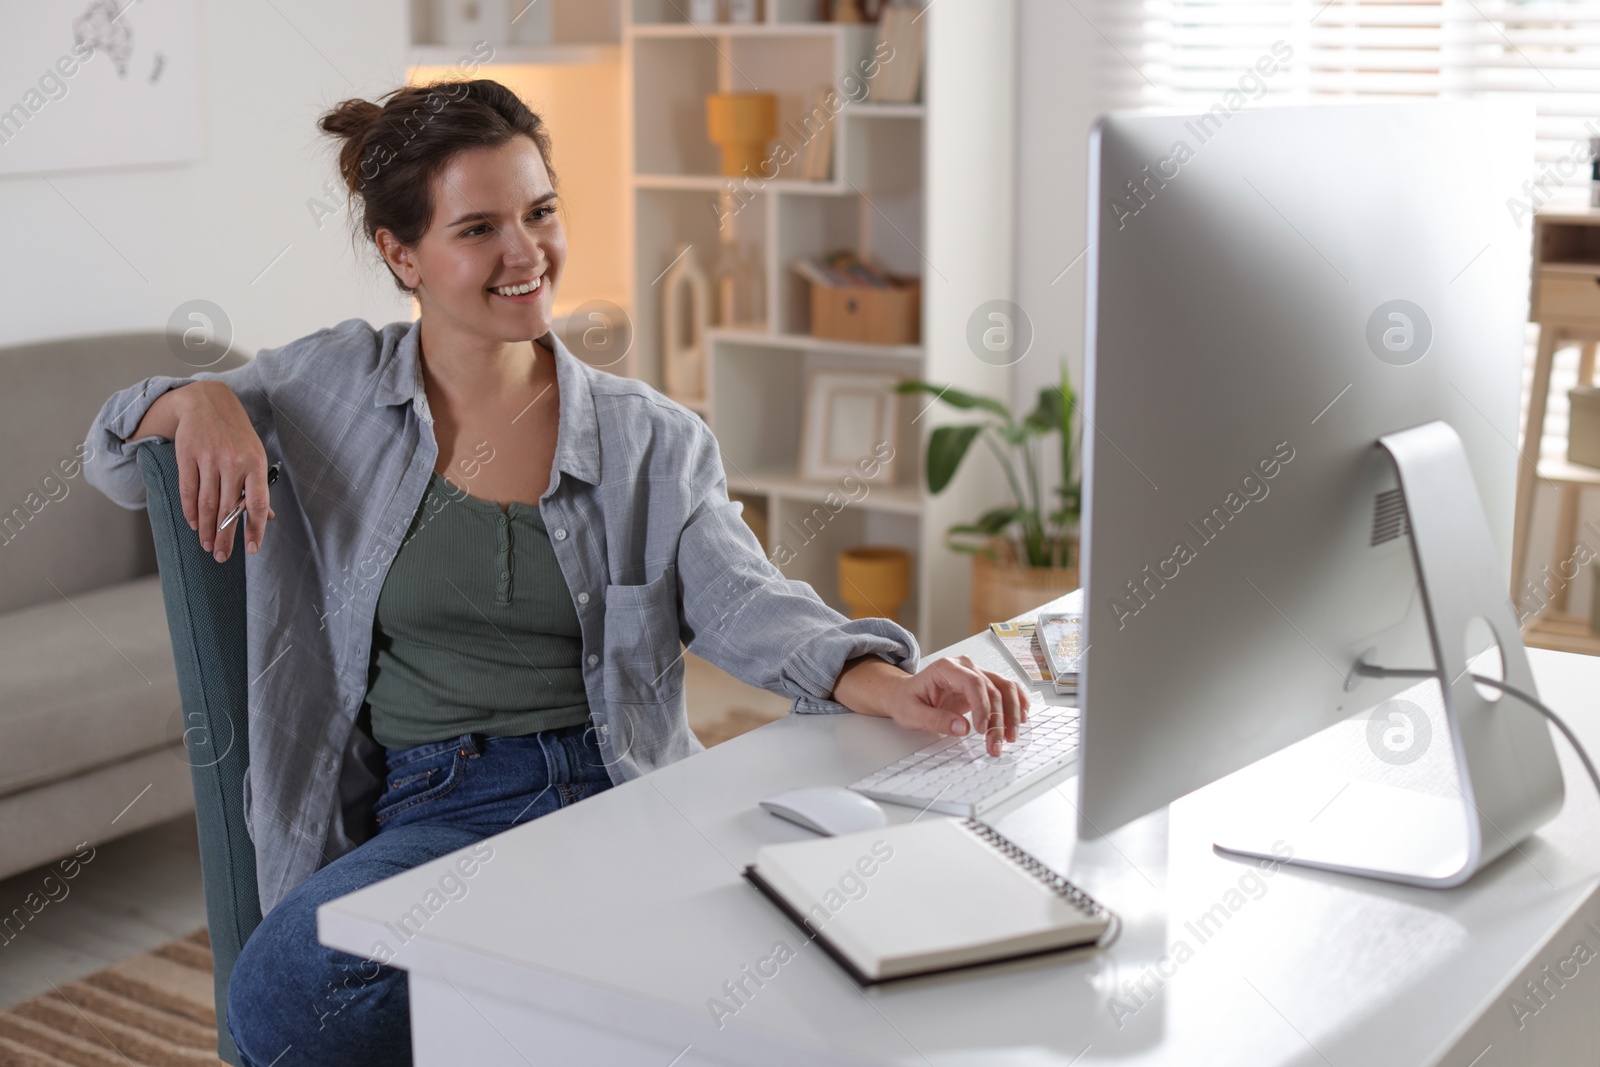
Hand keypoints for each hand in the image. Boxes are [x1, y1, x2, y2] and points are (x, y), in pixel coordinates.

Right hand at [172, 382, 275, 561]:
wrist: (208, 402)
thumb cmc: (237, 435)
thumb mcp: (255, 455)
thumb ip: (259, 487)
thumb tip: (268, 518)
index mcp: (255, 464)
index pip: (257, 504)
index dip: (254, 529)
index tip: (251, 550)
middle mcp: (233, 462)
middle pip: (227, 509)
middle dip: (224, 537)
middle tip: (220, 557)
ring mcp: (209, 459)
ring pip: (207, 504)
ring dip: (206, 529)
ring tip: (206, 545)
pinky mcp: (187, 456)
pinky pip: (188, 491)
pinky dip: (190, 511)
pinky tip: (194, 524)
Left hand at [883, 654, 1030, 756]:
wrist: (904, 694)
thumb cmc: (906, 700)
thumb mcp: (912, 714)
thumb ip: (936, 720)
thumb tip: (962, 728)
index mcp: (946, 668)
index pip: (973, 683)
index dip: (983, 707)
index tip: (982, 730)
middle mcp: (964, 667)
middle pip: (992, 688)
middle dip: (998, 719)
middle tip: (996, 743)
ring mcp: (975, 673)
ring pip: (1004, 687)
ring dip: (1012, 713)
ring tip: (1011, 736)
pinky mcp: (982, 684)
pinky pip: (1006, 689)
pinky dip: (1017, 702)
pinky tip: (1022, 717)